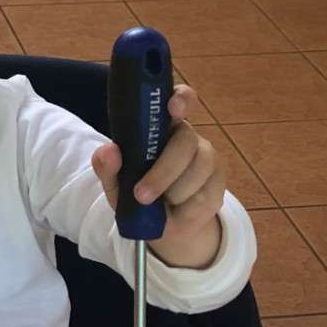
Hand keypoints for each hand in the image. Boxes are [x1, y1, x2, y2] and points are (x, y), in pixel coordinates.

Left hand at [91, 84, 225, 268]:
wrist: (158, 228)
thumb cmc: (136, 195)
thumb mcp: (115, 183)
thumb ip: (107, 167)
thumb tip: (109, 151)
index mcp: (163, 127)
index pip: (180, 100)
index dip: (181, 99)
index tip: (174, 107)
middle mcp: (188, 138)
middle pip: (185, 142)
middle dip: (163, 171)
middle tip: (140, 195)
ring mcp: (208, 159)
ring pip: (198, 171)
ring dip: (173, 193)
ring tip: (157, 206)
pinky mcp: (218, 184)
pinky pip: (204, 196)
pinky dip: (184, 210)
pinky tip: (175, 212)